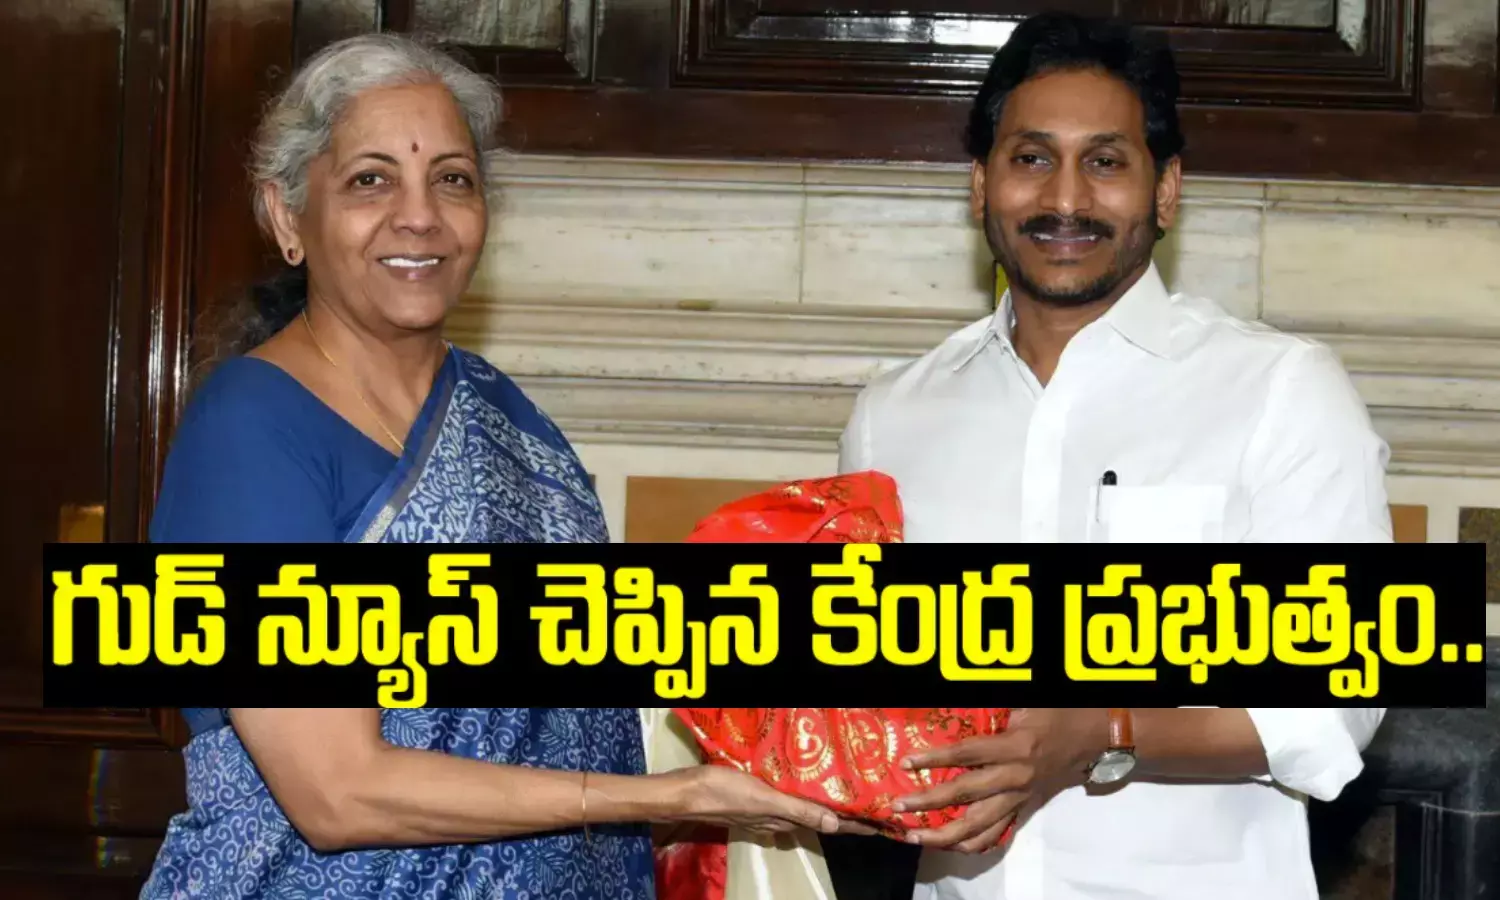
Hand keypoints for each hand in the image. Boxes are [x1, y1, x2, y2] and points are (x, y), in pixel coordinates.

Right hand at [664, 765, 878, 837]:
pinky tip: (805, 779)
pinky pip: (787, 797)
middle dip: (846, 810)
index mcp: (785, 819)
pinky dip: (803, 791)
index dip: (856, 823)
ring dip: (826, 800)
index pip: (830, 824)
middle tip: (871, 797)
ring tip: (848, 788)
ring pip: (805, 807)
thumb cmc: (724, 792)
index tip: (882, 821)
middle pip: (821, 816)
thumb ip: (798, 810)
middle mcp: (780, 818)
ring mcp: (766, 809)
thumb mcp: (764, 799)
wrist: (685, 792)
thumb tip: (835, 823)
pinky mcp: (755, 798)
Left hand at [891, 708, 1108, 852]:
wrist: (1090, 735)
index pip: (966, 754)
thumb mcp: (1025, 702)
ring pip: (979, 825)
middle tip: (899, 806)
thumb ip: (991, 708)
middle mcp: (1015, 777)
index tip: (907, 762)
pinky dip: (973, 844)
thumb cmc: (1055, 712)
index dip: (935, 758)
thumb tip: (952, 705)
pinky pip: (997, 834)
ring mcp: (1019, 797)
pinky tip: (951, 846)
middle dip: (929, 802)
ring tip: (916, 836)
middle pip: (965, 795)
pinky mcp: (1022, 807)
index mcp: (1014, 747)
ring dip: (945, 835)